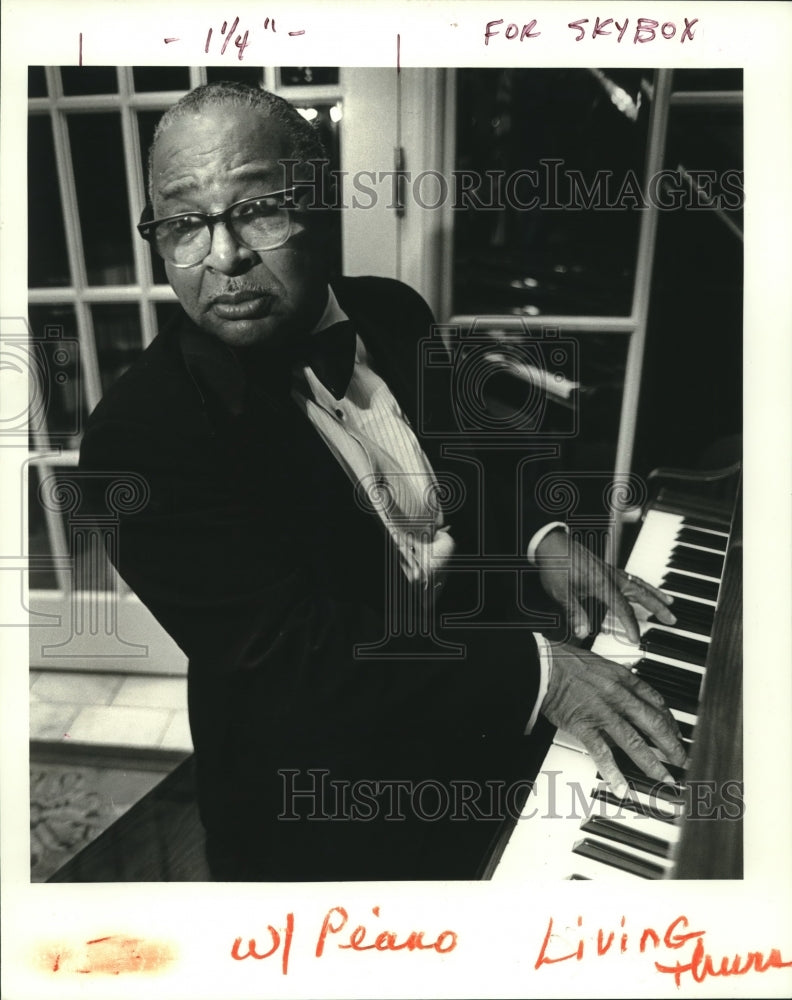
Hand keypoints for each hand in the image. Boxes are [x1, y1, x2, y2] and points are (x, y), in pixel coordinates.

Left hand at [535, 529, 675, 643]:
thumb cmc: (556, 566)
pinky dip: (642, 584)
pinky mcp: (605, 568)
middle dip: (657, 607)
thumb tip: (583, 632)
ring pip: (639, 583)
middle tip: (672, 619)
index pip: (622, 609)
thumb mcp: (561, 592)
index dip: (631, 625)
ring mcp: (609, 570)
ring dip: (655, 593)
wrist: (551, 544)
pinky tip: (644, 589)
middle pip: (640, 593)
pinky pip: (630, 577)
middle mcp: (610, 576)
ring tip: (669, 602)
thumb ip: (574, 612)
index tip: (637, 640)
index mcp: (602, 584)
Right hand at [540, 641, 687, 793]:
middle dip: (672, 745)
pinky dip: (613, 772)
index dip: (670, 721)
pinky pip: (602, 753)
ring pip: (635, 742)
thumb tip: (629, 692)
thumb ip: (618, 680)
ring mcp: (603, 713)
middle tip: (682, 760)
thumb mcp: (601, 665)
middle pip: (654, 723)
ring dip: (652, 763)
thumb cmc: (565, 663)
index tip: (675, 733)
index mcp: (623, 679)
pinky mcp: (585, 726)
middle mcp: (618, 696)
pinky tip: (622, 787)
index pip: (656, 702)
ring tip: (665, 778)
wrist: (543, 667)